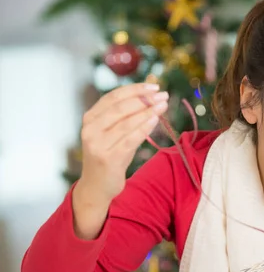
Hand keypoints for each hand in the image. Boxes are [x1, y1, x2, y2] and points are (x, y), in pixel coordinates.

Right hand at [76, 83, 167, 202]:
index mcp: (90, 118)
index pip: (113, 97)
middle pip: (119, 108)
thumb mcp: (113, 133)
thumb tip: (152, 98)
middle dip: (143, 99)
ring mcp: (98, 144)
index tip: (154, 86)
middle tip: (162, 95)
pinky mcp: (108, 158)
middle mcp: (90, 129)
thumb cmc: (110, 155)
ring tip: (163, 104)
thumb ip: (125, 116)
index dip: (134, 89)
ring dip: (148, 112)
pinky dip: (144, 128)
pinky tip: (156, 120)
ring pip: (126, 123)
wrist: (97, 185)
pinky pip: (130, 139)